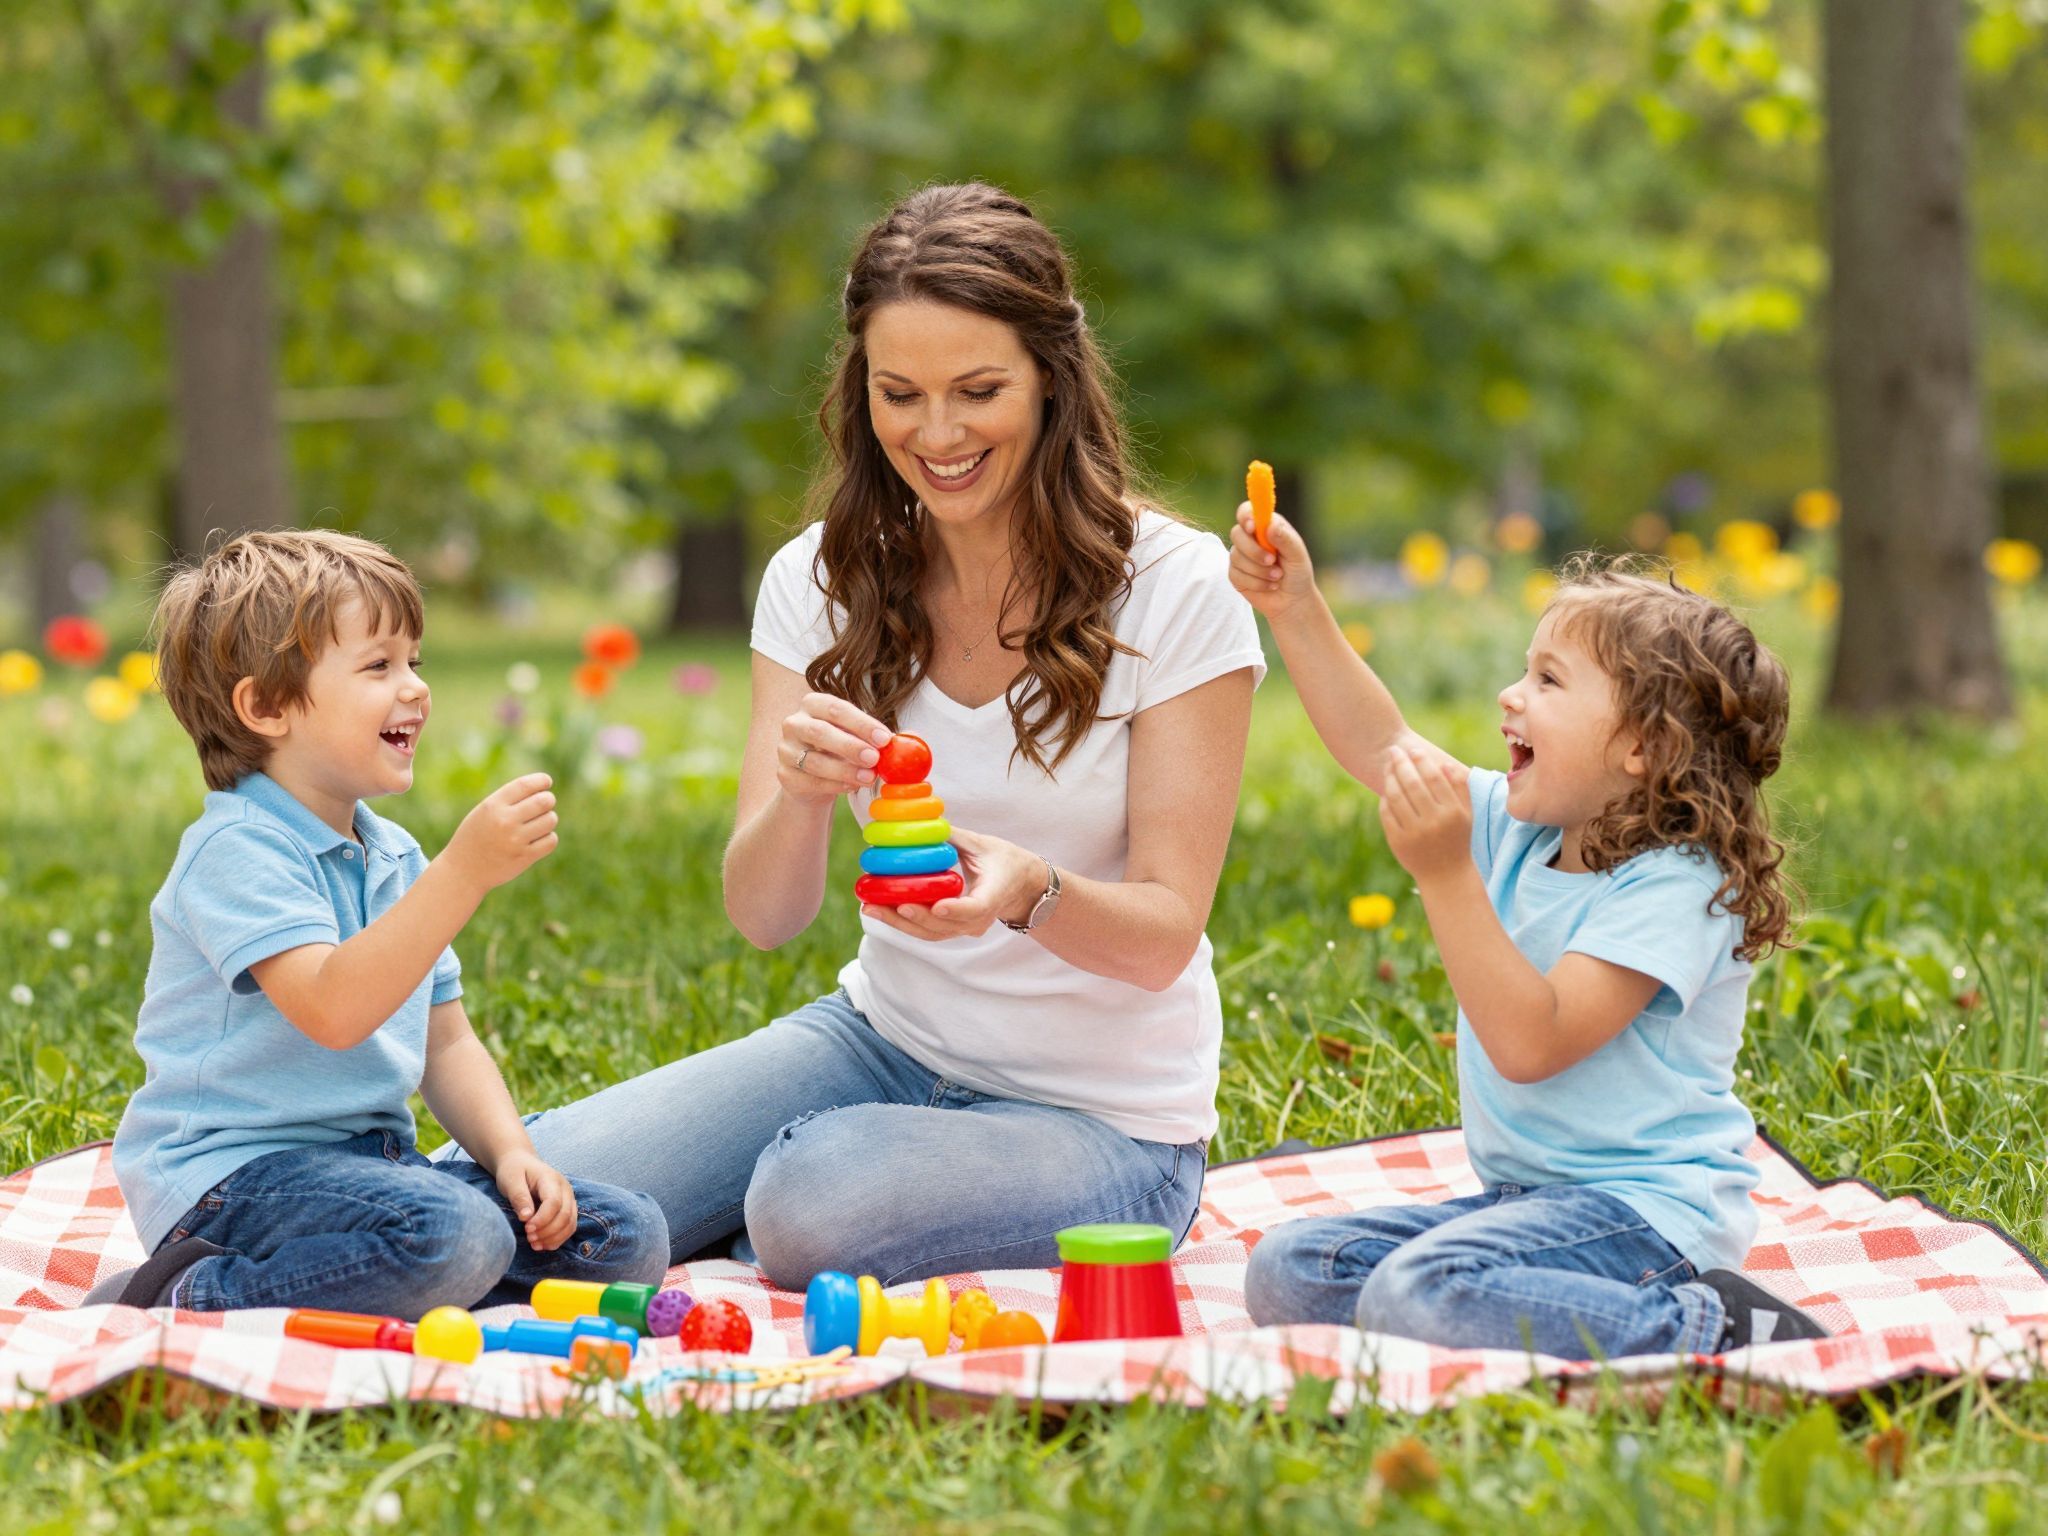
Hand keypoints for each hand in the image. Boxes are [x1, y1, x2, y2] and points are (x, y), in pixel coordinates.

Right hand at [443, 774, 556, 893]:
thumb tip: (542, 789)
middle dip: (548, 800)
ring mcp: (515, 840)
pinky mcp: (524, 857)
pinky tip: (537, 839)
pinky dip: (548, 838)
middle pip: (544, 801)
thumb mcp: (484, 812)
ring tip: (538, 824)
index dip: (542, 780)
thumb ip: (508, 800)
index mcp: (493, 805)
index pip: (526, 785)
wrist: (463, 871)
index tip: (547, 782)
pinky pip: (551, 840)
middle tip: (544, 804)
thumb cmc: (476, 836)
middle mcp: (504, 821)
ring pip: (550, 820)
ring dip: (548, 820)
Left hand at [494, 1150, 576, 1251]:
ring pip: (570, 1223)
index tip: (527, 1229)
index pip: (554, 1202)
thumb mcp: (511, 1180)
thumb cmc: (514, 1171)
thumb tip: (526, 1217)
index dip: (542, 1219)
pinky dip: (558, 1239)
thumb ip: (519, 1197)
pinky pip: (569, 1227)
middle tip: (530, 1239)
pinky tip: (543, 1245)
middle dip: (548, 1231)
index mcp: (551, 1179)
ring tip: (535, 1245)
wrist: (520, 1162)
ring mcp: (569, 1198)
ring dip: (554, 1238)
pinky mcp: (567, 1208)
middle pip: (565, 1215)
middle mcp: (565, 1188)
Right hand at [780, 692, 891, 804]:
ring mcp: (786, 750)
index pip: (836, 708)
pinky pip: (810, 782)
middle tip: (874, 758)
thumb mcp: (858, 736)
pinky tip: (853, 786)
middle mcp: (794, 723)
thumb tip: (909, 740)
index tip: (885, 738)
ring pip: (814, 761)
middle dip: (850, 746)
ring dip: (845, 770)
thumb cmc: (840, 749)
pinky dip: (835, 785)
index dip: (861, 723)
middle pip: (820, 732)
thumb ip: (879, 736)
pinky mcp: (785, 775)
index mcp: (813, 704)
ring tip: (869, 777)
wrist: (814, 778)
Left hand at [860, 827, 1045, 942]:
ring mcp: (967, 928)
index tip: (935, 906)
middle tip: (879, 904)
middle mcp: (980, 919)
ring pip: (931, 932)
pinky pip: (928, 931)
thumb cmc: (1005, 860)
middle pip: (944, 925)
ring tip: (870, 907)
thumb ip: (952, 836)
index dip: (955, 909)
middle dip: (910, 917)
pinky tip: (880, 910)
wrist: (1022, 887)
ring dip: (898, 923)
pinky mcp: (954, 929)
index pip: (975, 908)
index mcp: (994, 895)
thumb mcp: (983, 844)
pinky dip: (903, 922)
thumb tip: (920, 822)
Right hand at [1227, 500, 1319, 619]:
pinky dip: (1256, 583)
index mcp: (1265, 527)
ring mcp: (1240, 556)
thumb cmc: (1297, 573)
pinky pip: (1236, 575)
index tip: (1252, 527)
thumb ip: (1285, 538)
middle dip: (1254, 550)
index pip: (1246, 511)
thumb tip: (1269, 525)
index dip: (1245, 516)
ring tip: (1277, 577)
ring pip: (1236, 557)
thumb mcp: (1297, 555)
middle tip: (1272, 561)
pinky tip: (1269, 585)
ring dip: (1259, 570)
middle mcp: (1250, 538)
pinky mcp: (1235, 574)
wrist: (1293, 601)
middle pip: (1237, 533)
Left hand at [1379, 746, 1474, 885]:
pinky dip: (1385, 799)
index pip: (1434, 778)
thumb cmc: (1457, 840)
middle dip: (1401, 763)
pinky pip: (1387, 814)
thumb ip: (1460, 788)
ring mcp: (1414, 833)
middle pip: (1413, 784)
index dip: (1422, 761)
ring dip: (1389, 778)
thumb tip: (1444, 764)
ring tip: (1388, 767)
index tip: (1413, 749)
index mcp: (1452, 812)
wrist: (1446, 876)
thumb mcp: (1466, 815)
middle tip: (1393, 751)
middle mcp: (1433, 822)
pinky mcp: (1398, 842)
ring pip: (1397, 797)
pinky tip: (1386, 789)